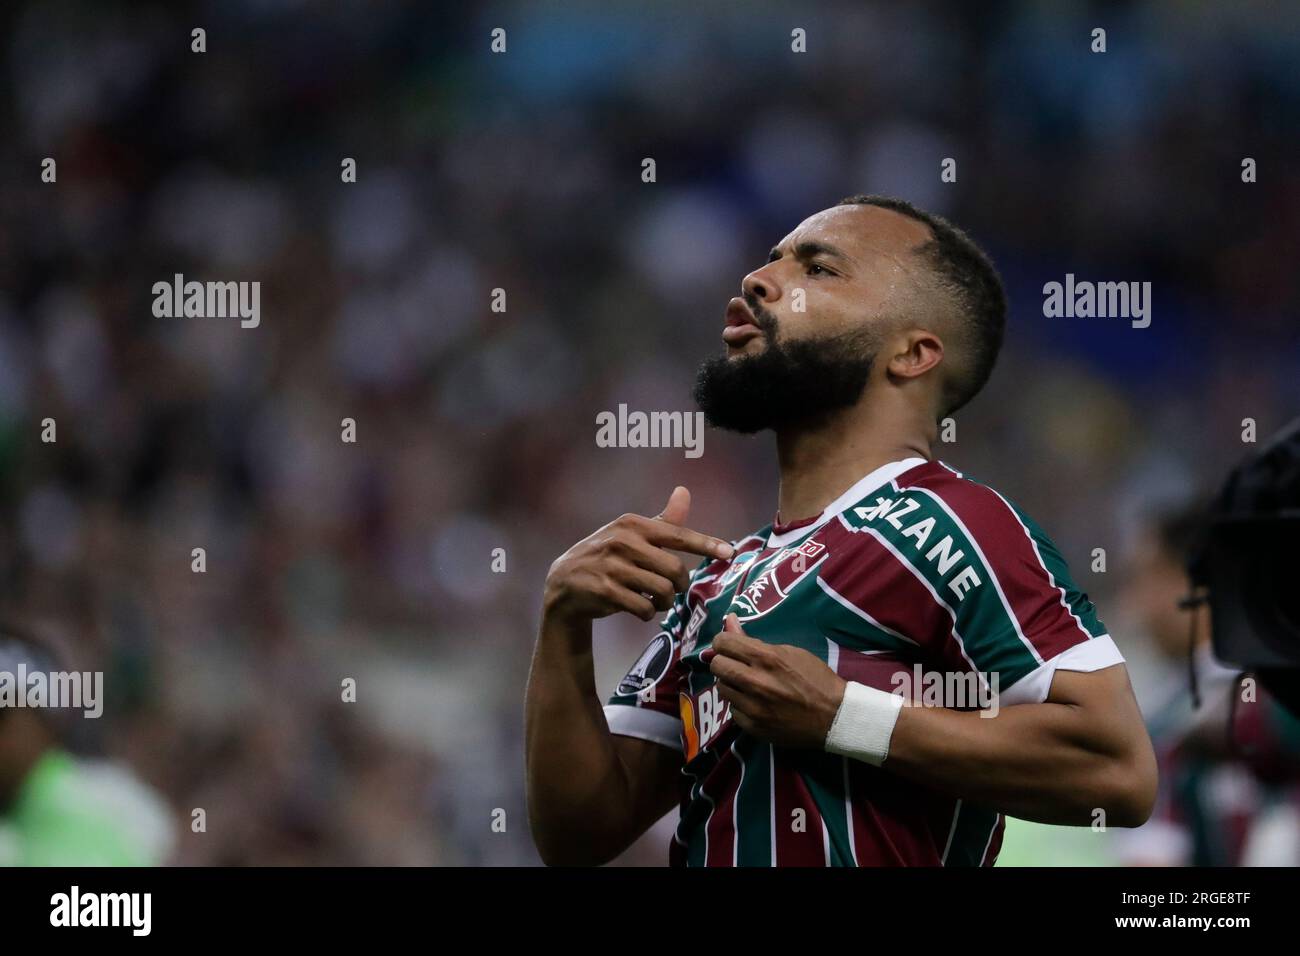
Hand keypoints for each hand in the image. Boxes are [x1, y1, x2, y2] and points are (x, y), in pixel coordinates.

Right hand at [543, 487, 733, 624]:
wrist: (565, 583)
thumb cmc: (607, 557)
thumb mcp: (631, 535)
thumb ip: (662, 521)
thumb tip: (684, 491)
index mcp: (632, 524)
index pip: (677, 534)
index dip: (705, 544)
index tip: (729, 553)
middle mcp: (622, 541)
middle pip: (674, 569)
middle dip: (680, 584)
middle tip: (674, 589)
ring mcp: (611, 566)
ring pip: (661, 590)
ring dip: (664, 602)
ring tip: (657, 601)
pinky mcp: (604, 591)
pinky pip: (643, 608)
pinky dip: (647, 613)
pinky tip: (640, 609)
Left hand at [706, 614, 846, 748]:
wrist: (834, 716)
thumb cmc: (815, 678)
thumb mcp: (789, 652)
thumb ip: (755, 641)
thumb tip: (729, 621)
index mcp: (766, 658)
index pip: (723, 643)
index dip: (723, 642)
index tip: (729, 645)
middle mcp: (755, 682)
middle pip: (716, 665)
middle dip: (723, 661)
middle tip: (736, 665)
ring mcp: (752, 707)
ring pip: (722, 688)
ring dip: (731, 684)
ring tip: (747, 685)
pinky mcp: (753, 726)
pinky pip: (733, 711)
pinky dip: (741, 705)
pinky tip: (756, 703)